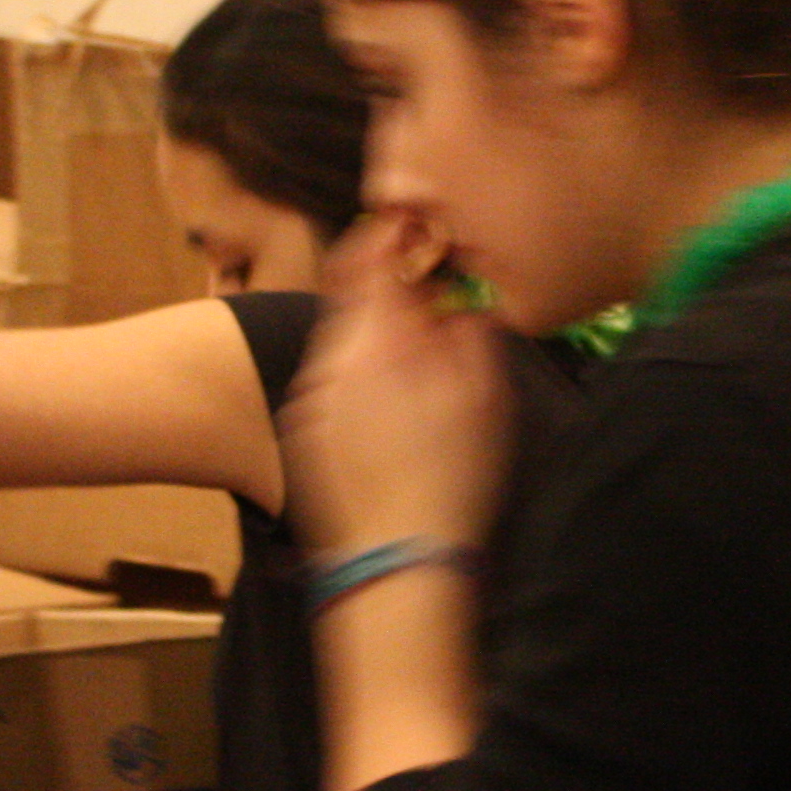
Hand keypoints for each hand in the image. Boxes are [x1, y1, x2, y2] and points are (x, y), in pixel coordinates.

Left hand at [281, 210, 510, 563]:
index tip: (408, 231)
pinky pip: (334, 384)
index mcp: (378, 342)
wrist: (399, 558)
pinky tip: (396, 420)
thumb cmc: (454, 479)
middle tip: (432, 308)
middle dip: (389, 297)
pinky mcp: (304, 429)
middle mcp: (332, 361)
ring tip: (421, 377)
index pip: (366, 258)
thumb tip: (456, 296)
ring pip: (343, 343)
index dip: (385, 235)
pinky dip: (362, 382)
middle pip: (353, 299)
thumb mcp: (485, 398)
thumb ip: (469, 330)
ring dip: (378, 342)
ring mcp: (312, 397)